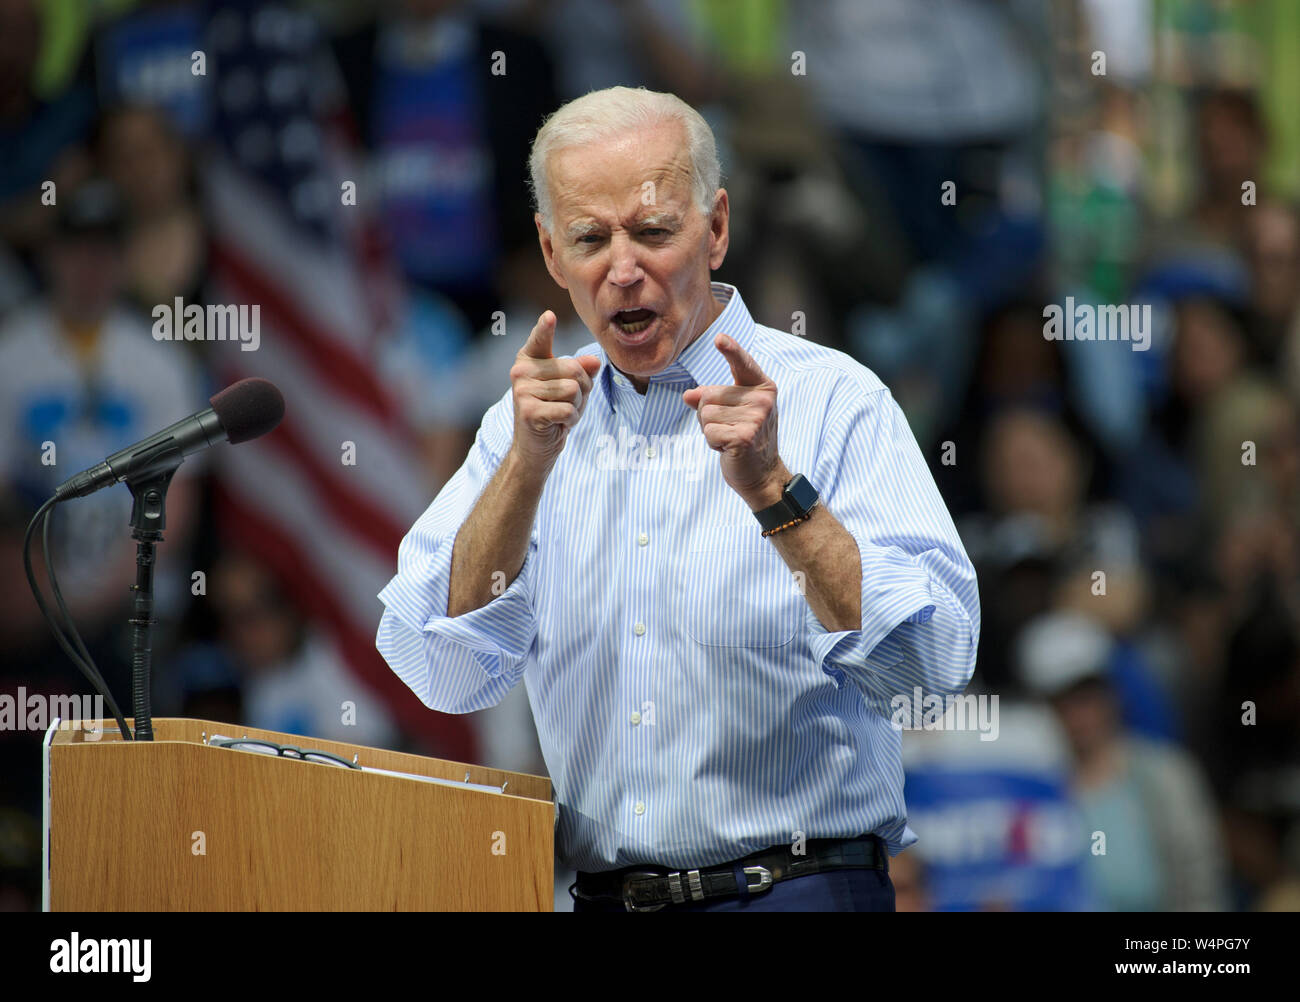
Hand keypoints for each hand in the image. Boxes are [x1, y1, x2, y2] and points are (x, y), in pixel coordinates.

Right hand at [509, 311, 601, 469]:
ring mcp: (522, 391)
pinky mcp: (528, 411)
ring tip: (561, 414)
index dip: (544, 328)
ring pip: (573, 390)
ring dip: (576, 406)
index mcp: (530, 360)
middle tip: (567, 403)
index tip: (549, 316)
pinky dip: (571, 419)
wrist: (536, 447)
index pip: (540, 339)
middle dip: (582, 390)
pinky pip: (568, 409)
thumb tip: (595, 361)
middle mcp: (521, 371)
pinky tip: (557, 424)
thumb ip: (583, 371)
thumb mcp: (572, 387)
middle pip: (573, 370)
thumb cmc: (555, 411)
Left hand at [682, 334, 787, 508]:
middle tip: (729, 429)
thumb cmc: (745, 438)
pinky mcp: (745, 436)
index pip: (743, 363)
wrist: (762, 474)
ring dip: (710, 430)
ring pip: (705, 414)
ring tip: (729, 438)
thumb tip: (688, 395)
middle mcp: (762, 399)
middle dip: (709, 414)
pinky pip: (709, 432)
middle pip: (709, 394)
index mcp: (762, 387)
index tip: (719, 338)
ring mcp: (756, 418)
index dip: (731, 350)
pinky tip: (729, 449)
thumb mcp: (730, 413)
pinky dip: (712, 443)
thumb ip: (710, 398)